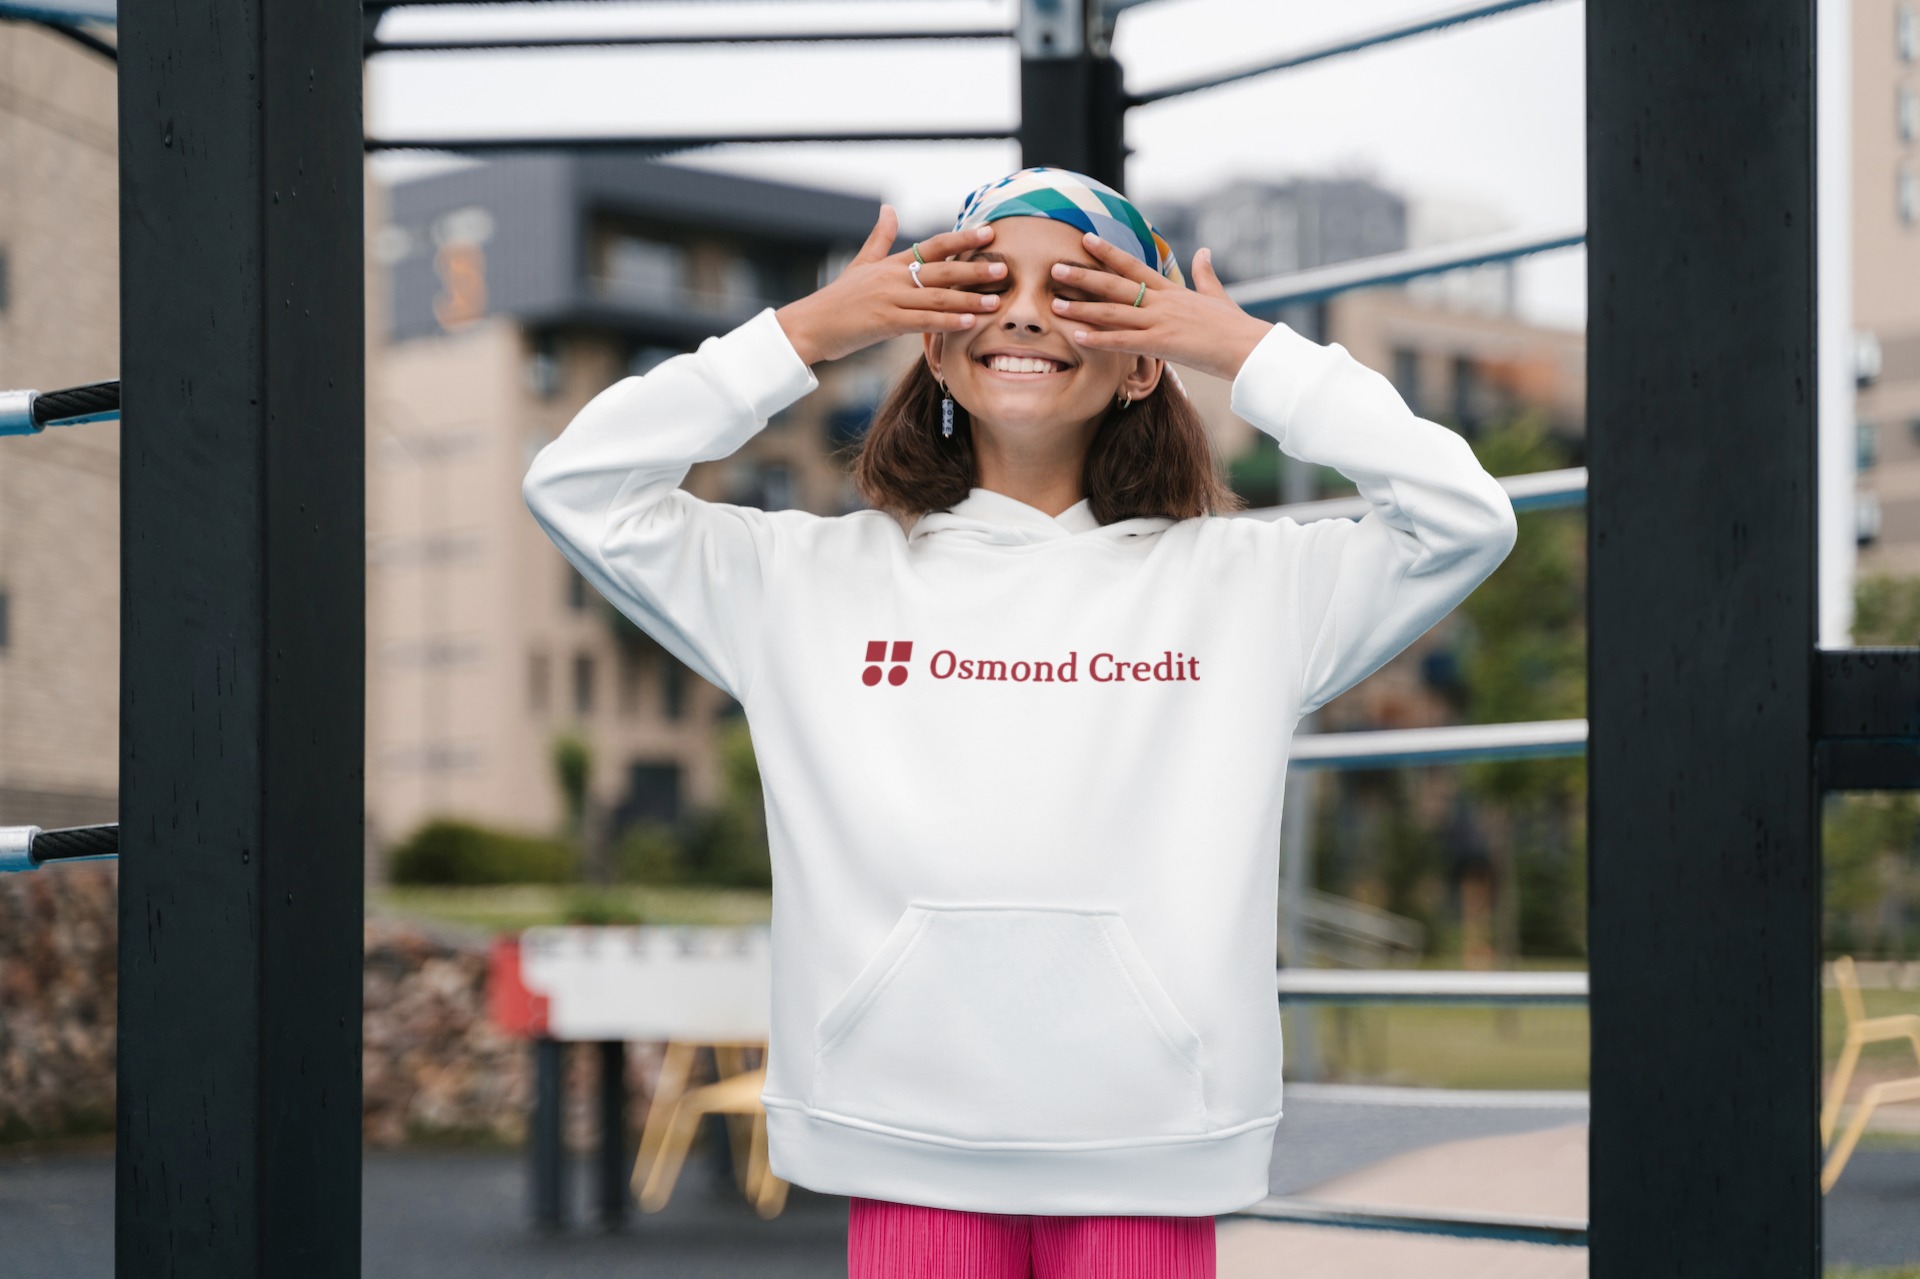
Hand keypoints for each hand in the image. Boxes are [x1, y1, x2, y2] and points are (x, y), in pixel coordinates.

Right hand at [774, 206, 1007, 365]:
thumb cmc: (837, 299)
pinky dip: (946, 322)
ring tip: (996, 301)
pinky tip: (968, 323)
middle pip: (941, 270)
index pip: (932, 246)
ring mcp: (890, 300)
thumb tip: (889, 208)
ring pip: (936, 298)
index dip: (961, 239)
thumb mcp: (860, 264)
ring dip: (968, 300)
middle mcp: (893, 278)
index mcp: (891, 263)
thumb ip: (879, 238)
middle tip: (1003, 267)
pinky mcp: (885, 323)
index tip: (988, 232)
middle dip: (974, 269)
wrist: (810, 325)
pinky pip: (922, 322)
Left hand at [1048, 235, 1272, 382]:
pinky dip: (1099, 339)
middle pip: (1115, 285)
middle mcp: (1161, 302)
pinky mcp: (1161, 344)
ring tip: (1055, 304)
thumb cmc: (1234, 326)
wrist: (1248, 346)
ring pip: (1113, 312)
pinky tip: (1077, 337)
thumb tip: (1204, 251)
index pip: (1133, 266)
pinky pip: (1123, 342)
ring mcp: (1160, 321)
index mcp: (1171, 291)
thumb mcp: (1218, 295)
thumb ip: (1205, 273)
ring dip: (1082, 308)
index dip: (1108, 253)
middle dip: (1083, 276)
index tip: (1085, 239)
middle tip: (1055, 267)